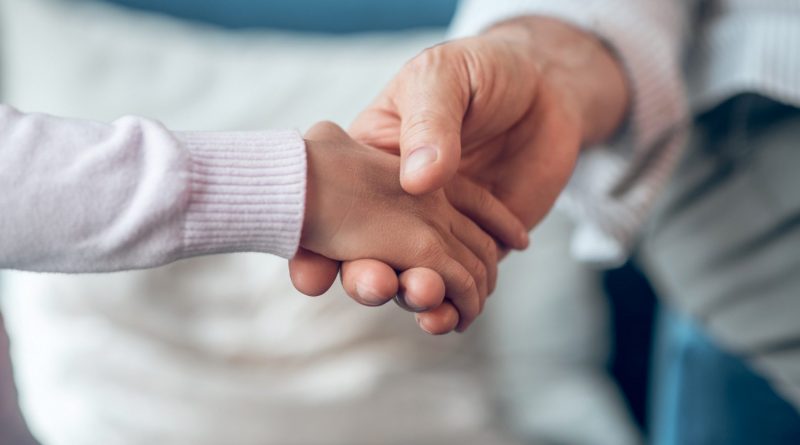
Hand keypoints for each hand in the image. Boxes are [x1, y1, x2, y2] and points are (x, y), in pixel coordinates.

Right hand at [291, 17, 629, 332]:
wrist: (544, 87)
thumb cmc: (480, 70)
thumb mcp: (443, 77)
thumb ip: (430, 123)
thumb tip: (420, 181)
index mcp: (371, 163)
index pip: (330, 210)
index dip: (313, 245)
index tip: (310, 273)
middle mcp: (396, 205)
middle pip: (367, 256)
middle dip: (366, 280)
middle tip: (376, 283)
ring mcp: (434, 230)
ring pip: (412, 279)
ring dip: (413, 298)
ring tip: (426, 301)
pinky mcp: (476, 247)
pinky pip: (459, 286)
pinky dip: (455, 306)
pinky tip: (456, 316)